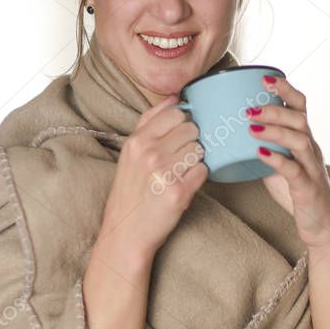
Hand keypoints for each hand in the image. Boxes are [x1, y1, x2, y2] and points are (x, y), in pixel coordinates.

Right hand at [98, 93, 207, 263]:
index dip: (182, 125)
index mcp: (136, 140)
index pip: (176, 113)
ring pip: (200, 148)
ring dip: (196, 159)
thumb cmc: (131, 191)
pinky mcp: (178, 192)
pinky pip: (204, 170)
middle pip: (192, 129)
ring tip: (181, 172)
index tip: (177, 138)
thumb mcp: (130, 152)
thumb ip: (150, 121)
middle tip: (180, 159)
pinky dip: (199, 177)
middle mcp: (149, 153)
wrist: (126, 231)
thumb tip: (174, 96)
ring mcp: (164, 172)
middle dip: (191, 142)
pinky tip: (185, 185)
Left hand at [245, 75, 329, 250]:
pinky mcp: (308, 188)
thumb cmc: (298, 194)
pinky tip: (260, 154)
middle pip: (299, 119)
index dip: (286, 89)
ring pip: (299, 140)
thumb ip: (264, 149)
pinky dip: (277, 160)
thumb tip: (232, 137)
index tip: (265, 78)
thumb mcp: (278, 166)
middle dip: (274, 109)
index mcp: (304, 140)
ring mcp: (312, 168)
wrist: (321, 227)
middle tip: (249, 109)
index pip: (300, 106)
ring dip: (275, 131)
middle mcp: (311, 150)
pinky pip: (294, 170)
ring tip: (251, 127)